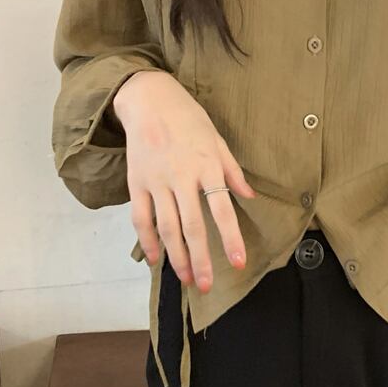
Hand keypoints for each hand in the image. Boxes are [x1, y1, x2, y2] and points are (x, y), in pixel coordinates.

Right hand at [113, 70, 256, 292]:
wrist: (149, 100)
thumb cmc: (189, 120)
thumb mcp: (218, 141)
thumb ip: (232, 171)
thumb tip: (250, 197)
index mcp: (207, 167)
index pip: (222, 210)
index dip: (231, 238)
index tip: (238, 262)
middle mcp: (182, 178)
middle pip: (191, 226)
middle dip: (200, 259)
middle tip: (205, 285)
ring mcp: (157, 182)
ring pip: (166, 227)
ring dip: (176, 256)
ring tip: (185, 278)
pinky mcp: (137, 183)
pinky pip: (141, 218)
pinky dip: (146, 241)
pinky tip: (155, 260)